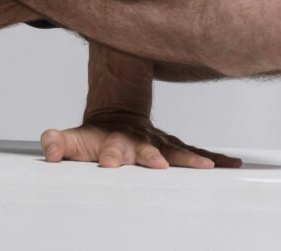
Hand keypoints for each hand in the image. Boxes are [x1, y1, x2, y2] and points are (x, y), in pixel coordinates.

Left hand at [40, 109, 242, 168]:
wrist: (115, 115)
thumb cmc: (92, 136)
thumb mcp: (71, 138)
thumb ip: (57, 142)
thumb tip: (48, 148)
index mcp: (113, 141)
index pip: (111, 149)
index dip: (110, 156)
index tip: (109, 164)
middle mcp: (139, 141)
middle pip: (146, 150)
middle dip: (152, 157)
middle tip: (159, 164)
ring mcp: (158, 143)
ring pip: (177, 150)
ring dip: (191, 159)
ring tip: (206, 167)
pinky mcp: (173, 146)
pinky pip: (196, 152)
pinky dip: (214, 158)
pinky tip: (232, 164)